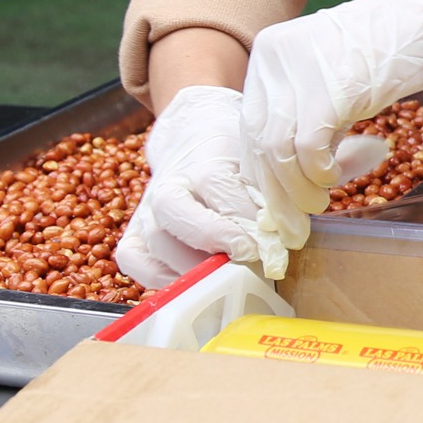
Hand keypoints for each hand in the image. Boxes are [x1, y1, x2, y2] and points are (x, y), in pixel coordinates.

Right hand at [116, 85, 268, 288]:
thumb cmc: (233, 158)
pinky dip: (163, 278)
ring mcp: (146, 211)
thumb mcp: (256, 162)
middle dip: (212, 238)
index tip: (269, 240)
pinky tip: (194, 281)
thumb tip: (289, 235)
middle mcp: (167, 184)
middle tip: (247, 256)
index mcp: (202, 159)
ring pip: (156, 241)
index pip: (216, 184)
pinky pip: (138, 262)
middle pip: (174, 211)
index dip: (243, 217)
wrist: (192, 141)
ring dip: (193, 265)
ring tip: (227, 275)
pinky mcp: (133, 234)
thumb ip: (271, 194)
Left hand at [240, 0, 422, 251]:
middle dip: (276, 192)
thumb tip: (290, 178)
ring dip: (299, 189)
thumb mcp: (332, 76)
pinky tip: (338, 177)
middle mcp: (274, 58)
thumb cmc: (390, 47)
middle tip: (296, 223)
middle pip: (258, 142)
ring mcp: (300, 70)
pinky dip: (322, 173)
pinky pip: (310, 149)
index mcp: (268, 53)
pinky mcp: (331, 88)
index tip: (279, 205)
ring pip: (278, 151)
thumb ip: (306, 116)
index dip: (263, 173)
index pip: (249, 127)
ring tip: (321, 202)